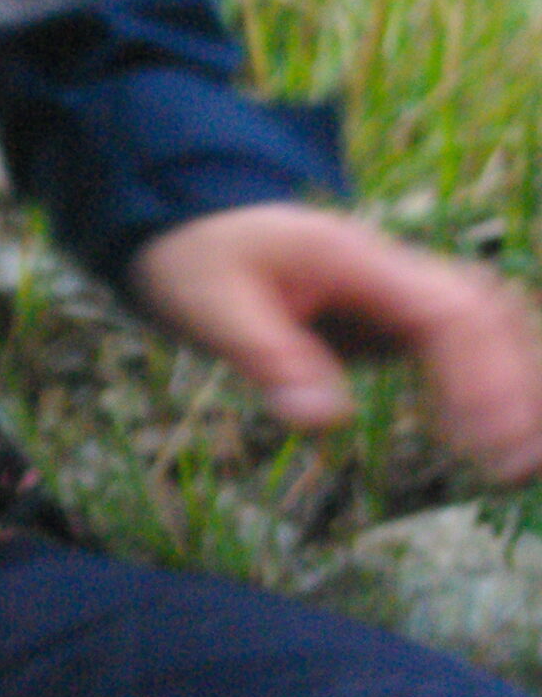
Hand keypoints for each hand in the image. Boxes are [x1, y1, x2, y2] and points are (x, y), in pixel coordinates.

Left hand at [128, 202, 541, 483]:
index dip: (482, 376)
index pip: (447, 312)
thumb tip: (323, 421)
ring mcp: (399, 290)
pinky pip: (463, 343)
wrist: (188, 228)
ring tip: (523, 465)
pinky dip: (490, 382)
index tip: (491, 442)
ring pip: (488, 325)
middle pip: (486, 316)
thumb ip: (268, 358)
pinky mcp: (395, 317)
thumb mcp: (211, 308)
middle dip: (516, 387)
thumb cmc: (197, 264)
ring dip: (516, 385)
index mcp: (355, 259)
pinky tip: (496, 438)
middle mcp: (393, 269)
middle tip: (520, 468)